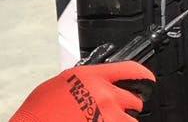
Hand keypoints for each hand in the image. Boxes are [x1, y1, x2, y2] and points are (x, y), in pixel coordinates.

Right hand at [10, 62, 154, 121]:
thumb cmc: (40, 110)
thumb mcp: (63, 82)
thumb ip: (86, 81)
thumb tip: (97, 84)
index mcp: (93, 77)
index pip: (132, 70)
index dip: (144, 75)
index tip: (147, 79)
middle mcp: (105, 96)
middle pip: (135, 100)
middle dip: (128, 106)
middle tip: (114, 110)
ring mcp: (107, 117)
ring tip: (104, 121)